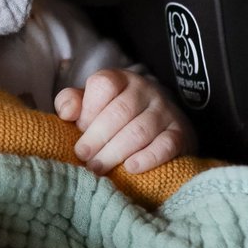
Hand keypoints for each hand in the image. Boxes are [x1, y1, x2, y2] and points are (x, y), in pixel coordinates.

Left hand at [54, 69, 194, 174]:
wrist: (161, 124)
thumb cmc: (114, 116)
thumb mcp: (91, 104)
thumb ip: (72, 102)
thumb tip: (66, 113)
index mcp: (120, 79)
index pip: (103, 84)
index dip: (88, 109)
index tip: (78, 130)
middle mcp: (145, 90)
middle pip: (120, 111)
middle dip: (97, 137)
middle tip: (84, 158)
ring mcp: (165, 111)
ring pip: (140, 131)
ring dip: (115, 152)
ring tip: (98, 168)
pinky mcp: (180, 134)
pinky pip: (166, 145)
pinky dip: (148, 158)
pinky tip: (131, 168)